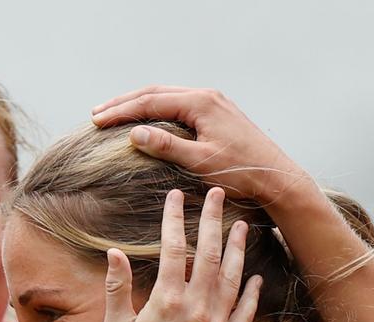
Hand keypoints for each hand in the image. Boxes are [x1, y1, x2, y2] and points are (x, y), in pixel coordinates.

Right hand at [91, 86, 310, 204]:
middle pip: (155, 93)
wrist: (276, 177)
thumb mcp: (200, 161)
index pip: (150, 102)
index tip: (96, 121)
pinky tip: (146, 118)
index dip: (121, 112)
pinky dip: (157, 109)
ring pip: (167, 96)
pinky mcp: (217, 113)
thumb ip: (167, 146)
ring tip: (114, 113)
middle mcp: (206, 96)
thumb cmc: (241, 172)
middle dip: (124, 103)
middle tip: (96, 114)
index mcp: (200, 103)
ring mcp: (213, 102)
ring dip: (139, 104)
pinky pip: (179, 104)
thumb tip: (134, 134)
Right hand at [102, 186, 260, 321]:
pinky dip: (252, 293)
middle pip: (209, 254)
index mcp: (167, 301)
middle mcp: (197, 309)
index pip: (174, 248)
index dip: (174, 219)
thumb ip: (117, 287)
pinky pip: (245, 314)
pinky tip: (256, 277)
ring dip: (238, 250)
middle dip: (213, 220)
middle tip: (217, 195)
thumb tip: (113, 252)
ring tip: (242, 226)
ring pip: (233, 279)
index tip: (174, 197)